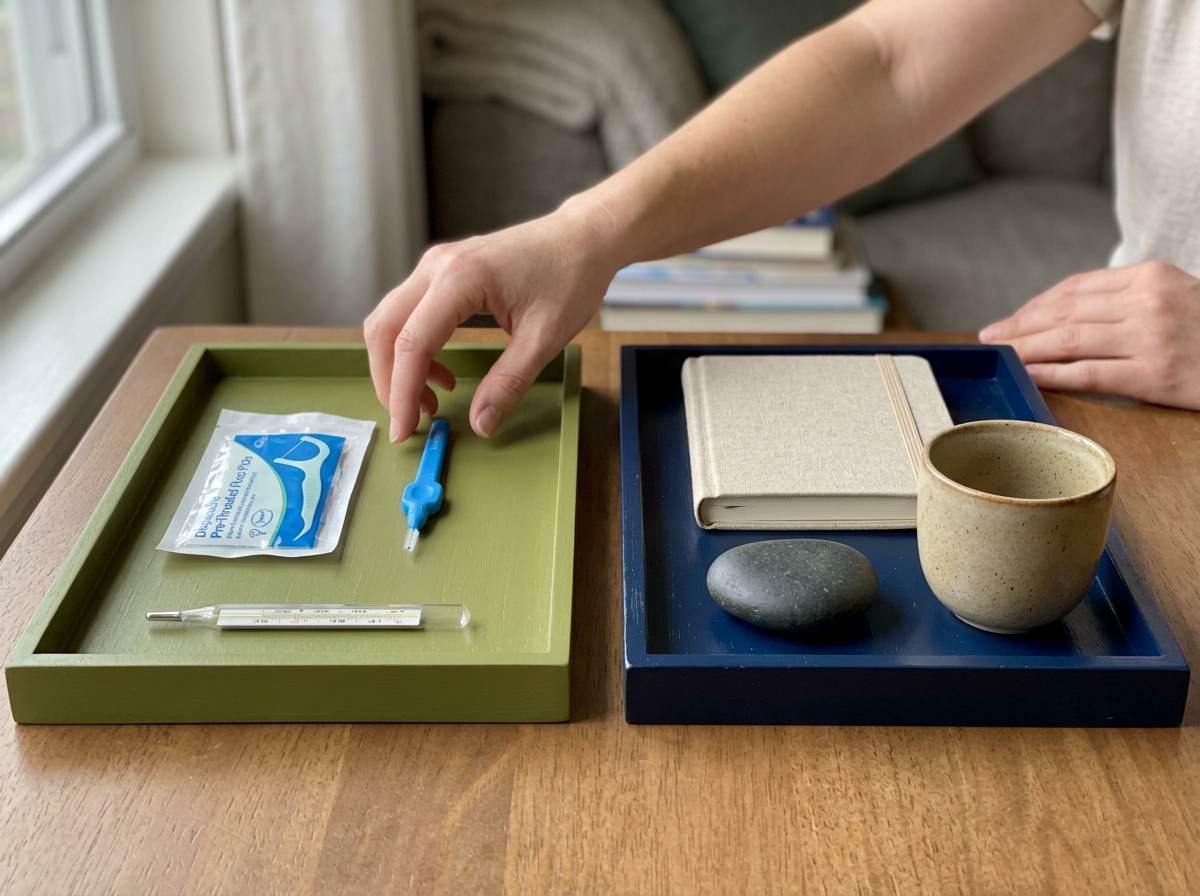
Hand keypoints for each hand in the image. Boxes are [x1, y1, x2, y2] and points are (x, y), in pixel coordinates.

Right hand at [365, 205, 618, 441]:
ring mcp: (436, 265)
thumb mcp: (544, 339)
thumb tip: (481, 423)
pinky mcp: (443, 271)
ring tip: (430, 401)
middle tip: (412, 419)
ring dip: (397, 365)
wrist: (583, 238)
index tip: (406, 429)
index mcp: (460, 279)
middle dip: (388, 381)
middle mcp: (438, 267)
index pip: (411, 344)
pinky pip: (409, 312)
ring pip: (390, 319)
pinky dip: (411, 347)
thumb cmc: (570, 277)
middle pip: (384, 329)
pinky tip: (441, 374)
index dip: (402, 393)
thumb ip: (508, 383)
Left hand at [979, 261, 1199, 410]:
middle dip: (1020, 326)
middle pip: (1064, 312)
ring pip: (1068, 340)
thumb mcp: (1174, 296)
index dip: (1034, 305)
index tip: (1010, 319)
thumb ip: (1126, 300)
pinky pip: (1088, 373)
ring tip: (1002, 355)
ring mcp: (1150, 337)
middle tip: (991, 337)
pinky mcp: (1154, 374)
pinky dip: (1051, 373)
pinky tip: (1028, 374)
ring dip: (1025, 348)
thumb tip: (1064, 313)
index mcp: (1148, 276)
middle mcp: (1147, 301)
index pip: (1075, 288)